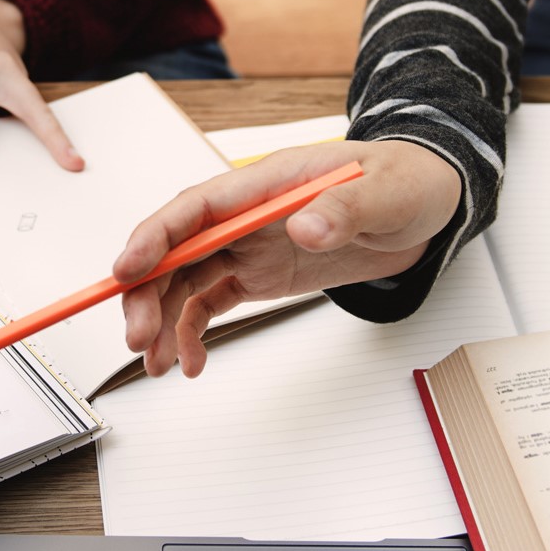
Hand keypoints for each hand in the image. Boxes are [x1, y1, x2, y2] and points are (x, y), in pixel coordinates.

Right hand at [115, 139, 461, 377]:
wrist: (422, 212)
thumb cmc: (403, 185)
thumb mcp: (385, 193)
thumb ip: (344, 208)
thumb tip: (304, 227)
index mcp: (264, 185)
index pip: (194, 209)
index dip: (154, 238)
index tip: (127, 272)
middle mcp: (244, 217)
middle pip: (176, 252)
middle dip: (148, 294)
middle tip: (139, 338)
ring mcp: (246, 248)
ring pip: (184, 284)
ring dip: (163, 322)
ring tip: (159, 365)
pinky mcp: (255, 276)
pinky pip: (210, 304)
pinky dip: (193, 334)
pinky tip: (192, 362)